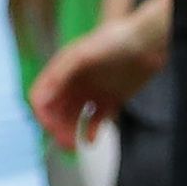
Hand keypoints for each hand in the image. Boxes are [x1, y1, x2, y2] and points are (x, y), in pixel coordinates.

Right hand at [29, 0, 172, 143]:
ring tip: (75, 144)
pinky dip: (92, 132)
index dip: (43, 114)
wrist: (148, 41)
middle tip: (65, 142)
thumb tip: (38, 100)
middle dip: (57, 127)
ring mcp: (92, 92)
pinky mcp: (111, 99)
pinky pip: (96, 121)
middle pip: (56, 111)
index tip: (51, 128)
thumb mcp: (82, 54)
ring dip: (70, 132)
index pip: (41, 97)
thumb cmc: (115, 41)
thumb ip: (59, 75)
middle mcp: (74, 82)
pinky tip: (91, 140)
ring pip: (74, 118)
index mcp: (62, 71)